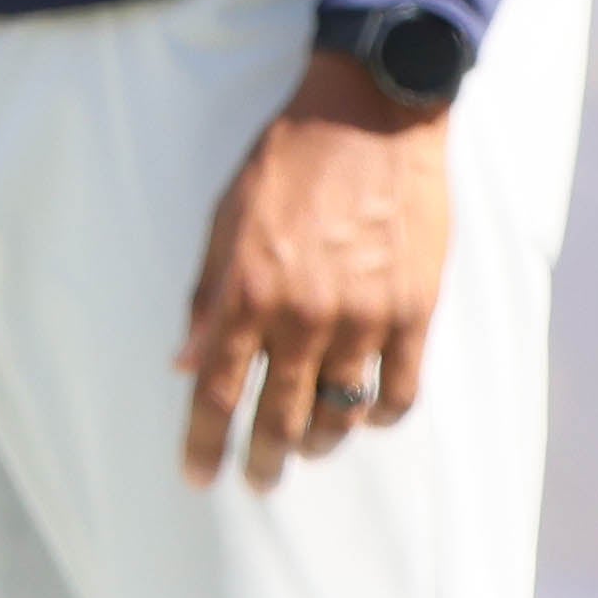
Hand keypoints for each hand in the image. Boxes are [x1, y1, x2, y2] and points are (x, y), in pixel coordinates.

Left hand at [179, 54, 452, 489]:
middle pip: (278, 418)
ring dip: (320, 440)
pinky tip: (368, 415)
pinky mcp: (415, 312)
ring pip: (340, 413)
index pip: (215, 394)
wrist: (371, 119)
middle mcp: (302, 317)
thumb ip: (206, 299)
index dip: (203, 444)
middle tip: (258, 479)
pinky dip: (381, 415)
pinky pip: (400, 392)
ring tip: (310, 445)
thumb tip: (183, 363)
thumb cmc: (288, 164)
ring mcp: (363, 319)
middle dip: (263, 459)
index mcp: (246, 296)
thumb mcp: (223, 222)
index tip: (199, 476)